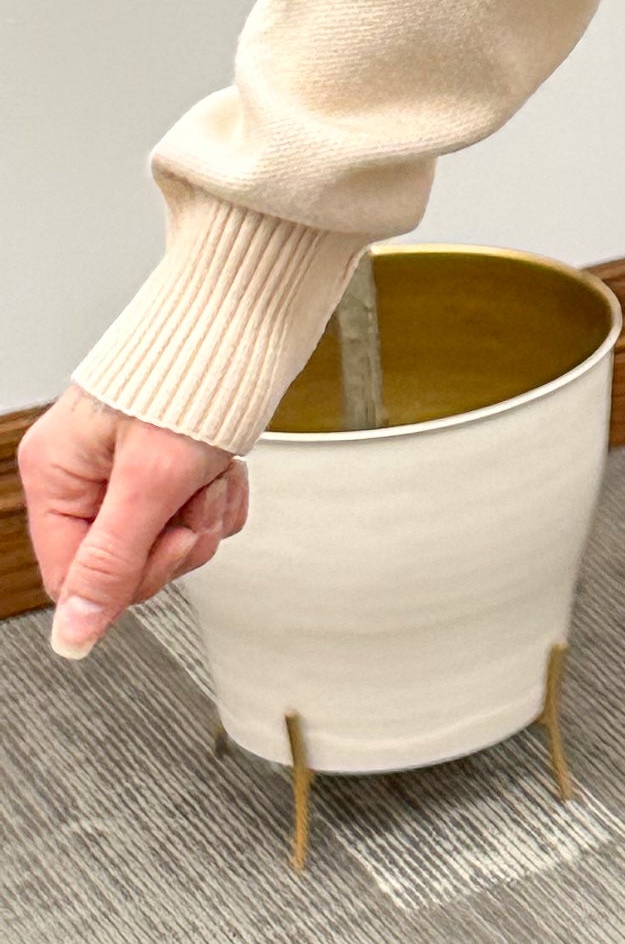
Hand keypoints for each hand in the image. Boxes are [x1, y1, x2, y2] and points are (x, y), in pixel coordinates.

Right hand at [18, 388, 246, 659]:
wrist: (249, 309)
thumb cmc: (194, 369)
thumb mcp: (151, 479)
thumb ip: (111, 563)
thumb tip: (73, 634)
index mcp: (57, 473)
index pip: (74, 577)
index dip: (133, 575)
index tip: (173, 540)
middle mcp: (86, 471)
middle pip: (126, 562)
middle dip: (178, 533)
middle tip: (195, 491)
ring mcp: (129, 465)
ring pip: (170, 537)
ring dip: (205, 507)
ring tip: (211, 462)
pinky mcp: (172, 458)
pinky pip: (197, 509)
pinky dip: (221, 490)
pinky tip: (226, 459)